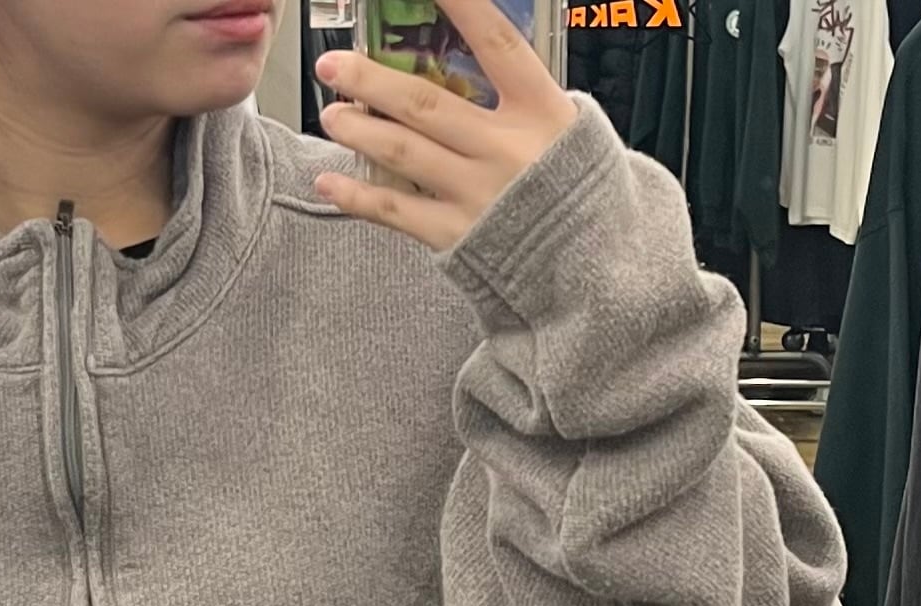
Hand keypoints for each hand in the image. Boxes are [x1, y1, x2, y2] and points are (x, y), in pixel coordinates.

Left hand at [313, 0, 578, 251]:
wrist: (592, 265)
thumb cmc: (577, 193)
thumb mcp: (567, 129)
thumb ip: (522, 97)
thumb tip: (475, 60)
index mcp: (539, 110)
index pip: (497, 43)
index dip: (462, 8)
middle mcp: (504, 147)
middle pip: (426, 103)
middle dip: (371, 81)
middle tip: (333, 66)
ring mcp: (477, 193)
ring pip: (403, 153)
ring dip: (359, 131)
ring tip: (330, 115)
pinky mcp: (456, 235)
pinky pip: (396, 211)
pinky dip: (357, 196)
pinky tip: (328, 181)